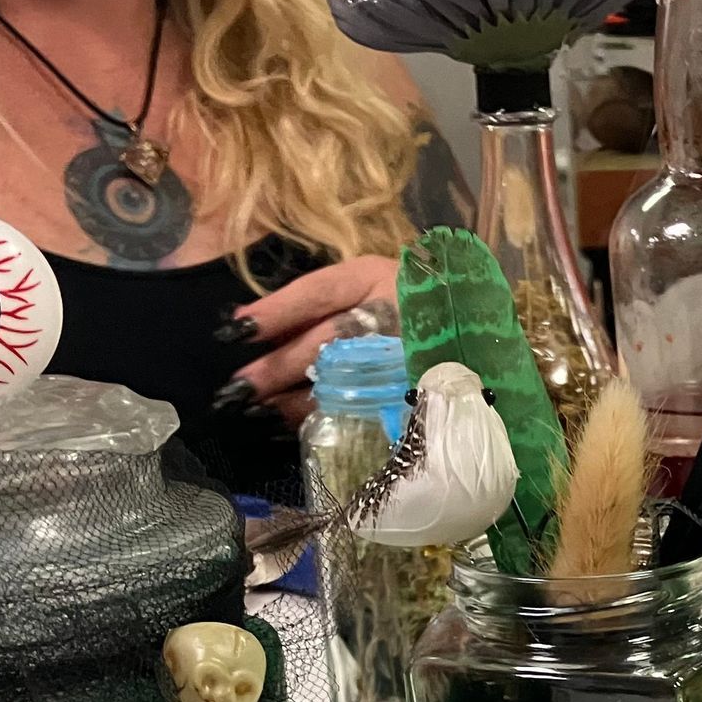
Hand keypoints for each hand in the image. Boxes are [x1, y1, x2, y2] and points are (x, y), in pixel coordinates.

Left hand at [218, 254, 400, 427]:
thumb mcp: (362, 286)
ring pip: (345, 382)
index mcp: (378, 277)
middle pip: (331, 341)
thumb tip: (255, 330)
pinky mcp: (413, 397)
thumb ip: (315, 305)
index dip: (277, 311)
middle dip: (280, 366)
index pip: (321, 292)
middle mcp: (395, 315)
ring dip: (294, 400)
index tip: (235, 329)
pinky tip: (288, 424)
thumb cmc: (398, 304)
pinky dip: (320, 419)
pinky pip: (360, 412)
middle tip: (239, 386)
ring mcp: (408, 359)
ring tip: (256, 410)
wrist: (466, 336)